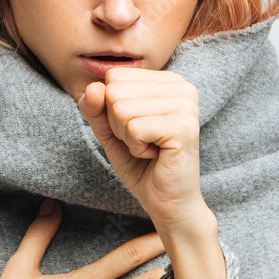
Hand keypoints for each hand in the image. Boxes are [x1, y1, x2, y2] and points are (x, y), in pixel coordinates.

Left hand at [78, 67, 206, 226]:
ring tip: (150, 148)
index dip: (112, 109)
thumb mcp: (109, 130)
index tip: (137, 128)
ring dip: (127, 138)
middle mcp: (182, 87)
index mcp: (167, 81)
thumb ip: (96, 107)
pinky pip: (134, 128)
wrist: (167, 201)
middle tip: (143, 141)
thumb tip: (93, 87)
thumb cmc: (141, 164)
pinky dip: (136, 149)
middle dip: (118, 124)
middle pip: (115, 91)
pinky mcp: (184, 127)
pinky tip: (156, 155)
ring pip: (121, 110)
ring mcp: (186, 105)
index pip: (114, 77)